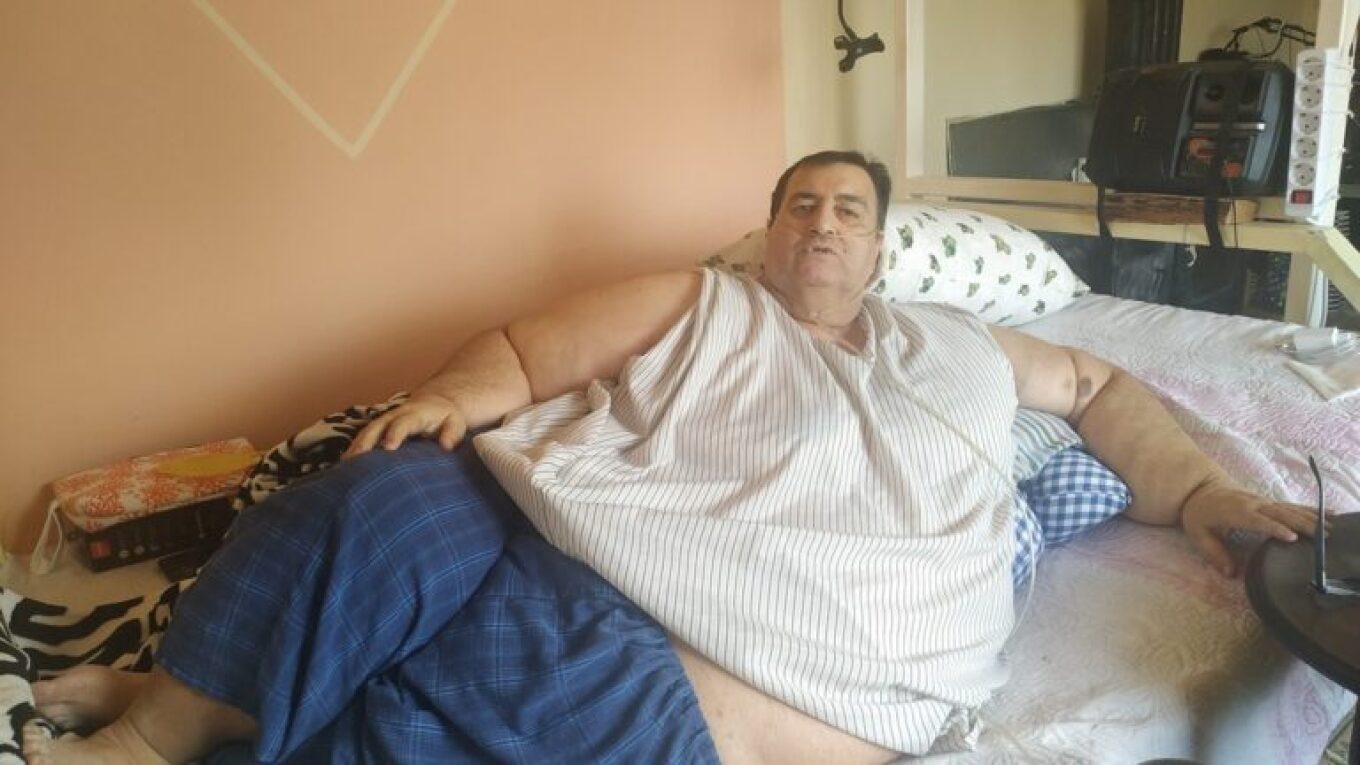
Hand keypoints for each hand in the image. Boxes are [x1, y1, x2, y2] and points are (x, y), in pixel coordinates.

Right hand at [344, 394, 467, 456]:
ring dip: (354, 448)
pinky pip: (363, 439)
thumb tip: (446, 446)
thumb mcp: (456, 423)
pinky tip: (345, 467)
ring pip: (366, 433)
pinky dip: (353, 451)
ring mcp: (384, 422)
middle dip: (366, 442)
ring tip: (344, 467)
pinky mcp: (378, 429)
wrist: (435, 403)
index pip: (403, 423)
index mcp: (415, 414)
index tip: (388, 447)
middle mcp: (394, 416)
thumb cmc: (447, 418)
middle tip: (356, 460)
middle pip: (376, 427)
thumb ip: (452, 433)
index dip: (395, 434)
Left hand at [1180, 480, 1319, 577]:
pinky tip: (1330, 514)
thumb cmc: (1199, 514)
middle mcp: (1253, 504)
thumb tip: (1230, 574)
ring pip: (1290, 509)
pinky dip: (1311, 510)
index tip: (1292, 538)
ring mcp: (1263, 501)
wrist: (1200, 489)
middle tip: (1323, 537)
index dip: (1274, 528)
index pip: (1258, 520)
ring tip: (1332, 529)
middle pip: (1281, 514)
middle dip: (1302, 524)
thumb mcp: (1198, 535)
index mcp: (1236, 512)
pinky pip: (1292, 506)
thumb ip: (1214, 554)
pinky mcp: (1269, 502)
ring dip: (1311, 518)